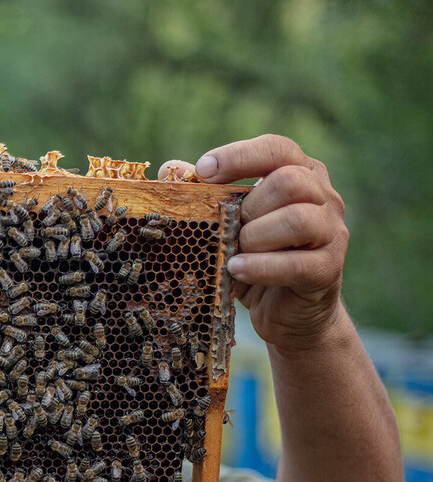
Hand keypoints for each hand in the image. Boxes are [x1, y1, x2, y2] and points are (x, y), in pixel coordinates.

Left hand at [160, 134, 348, 352]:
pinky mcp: (328, 269)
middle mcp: (324, 197)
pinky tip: (237, 270)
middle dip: (249, 206)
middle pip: (290, 181)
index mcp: (301, 174)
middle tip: (230, 228)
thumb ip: (205, 195)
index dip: (239, 156)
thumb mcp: (227, 225)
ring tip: (235, 251)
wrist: (288, 311)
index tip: (204, 171)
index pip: (277, 148)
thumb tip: (171, 169)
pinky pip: (297, 263)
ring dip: (255, 236)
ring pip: (298, 219)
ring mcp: (331, 233)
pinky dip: (260, 267)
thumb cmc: (254, 258)